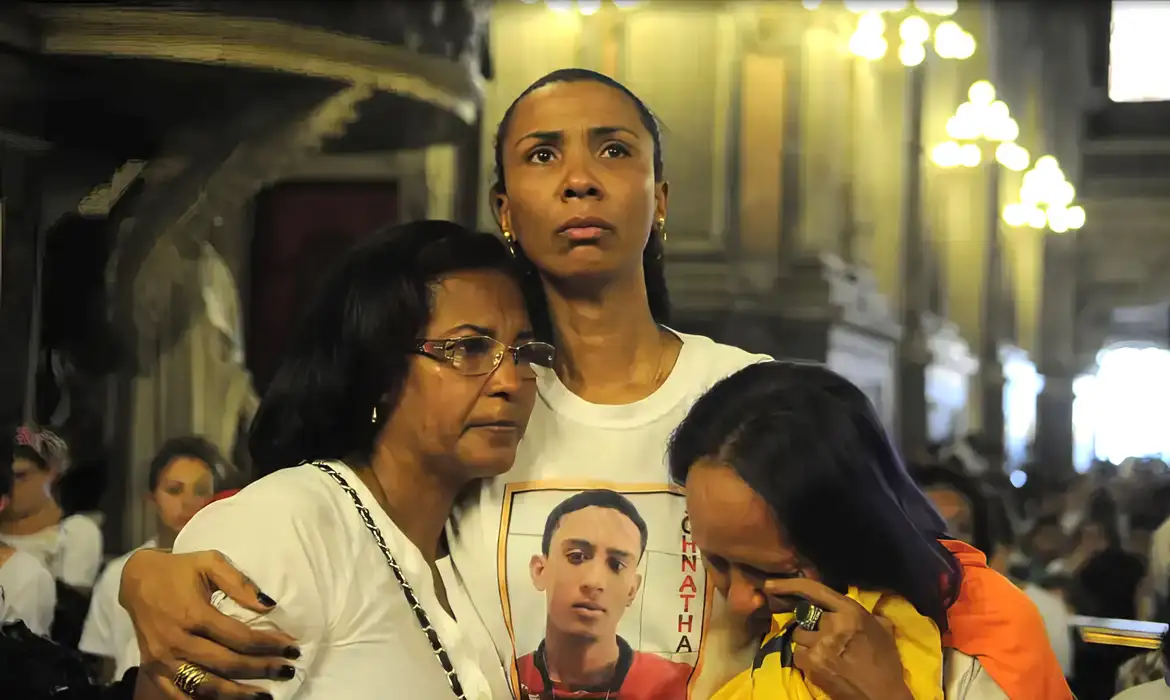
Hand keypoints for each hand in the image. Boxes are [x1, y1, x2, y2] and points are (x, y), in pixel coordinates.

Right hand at [120, 549, 299, 698]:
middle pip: (227, 663)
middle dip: (262, 669)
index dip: (269, 644)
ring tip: (264, 696)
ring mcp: (162, 659)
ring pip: (205, 685)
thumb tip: (269, 606)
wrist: (136, 580)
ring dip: (237, 694)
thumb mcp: (211, 562)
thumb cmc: (179, 569)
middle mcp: (177, 641)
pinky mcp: (153, 669)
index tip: (292, 647)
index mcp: (193, 614)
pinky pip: (179, 694)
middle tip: (288, 671)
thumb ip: (240, 583)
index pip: (239, 637)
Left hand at [764, 578, 912, 699]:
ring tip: (823, 650)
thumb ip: (866, 614)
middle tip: (822, 635)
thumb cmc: (885, 662)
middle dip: (811, 624)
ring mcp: (820, 646)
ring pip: (798, 635)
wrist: (882, 696)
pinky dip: (805, 657)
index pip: (813, 590)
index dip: (788, 584)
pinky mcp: (812, 665)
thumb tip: (854, 606)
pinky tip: (820, 663)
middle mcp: (832, 625)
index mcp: (850, 612)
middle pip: (804, 616)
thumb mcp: (882, 629)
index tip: (770, 585)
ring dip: (807, 641)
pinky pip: (797, 653)